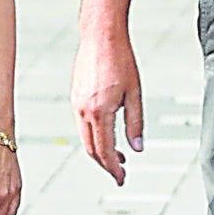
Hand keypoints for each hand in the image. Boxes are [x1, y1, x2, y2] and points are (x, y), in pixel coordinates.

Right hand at [73, 23, 143, 186]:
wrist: (101, 36)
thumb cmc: (120, 59)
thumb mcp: (135, 94)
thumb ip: (136, 123)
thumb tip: (137, 147)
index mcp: (100, 112)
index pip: (105, 151)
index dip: (113, 168)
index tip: (122, 178)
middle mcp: (84, 111)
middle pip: (92, 149)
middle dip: (106, 164)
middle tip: (120, 172)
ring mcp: (77, 104)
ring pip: (85, 138)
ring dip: (100, 151)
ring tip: (117, 156)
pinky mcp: (76, 98)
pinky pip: (82, 125)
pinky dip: (94, 136)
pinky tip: (107, 135)